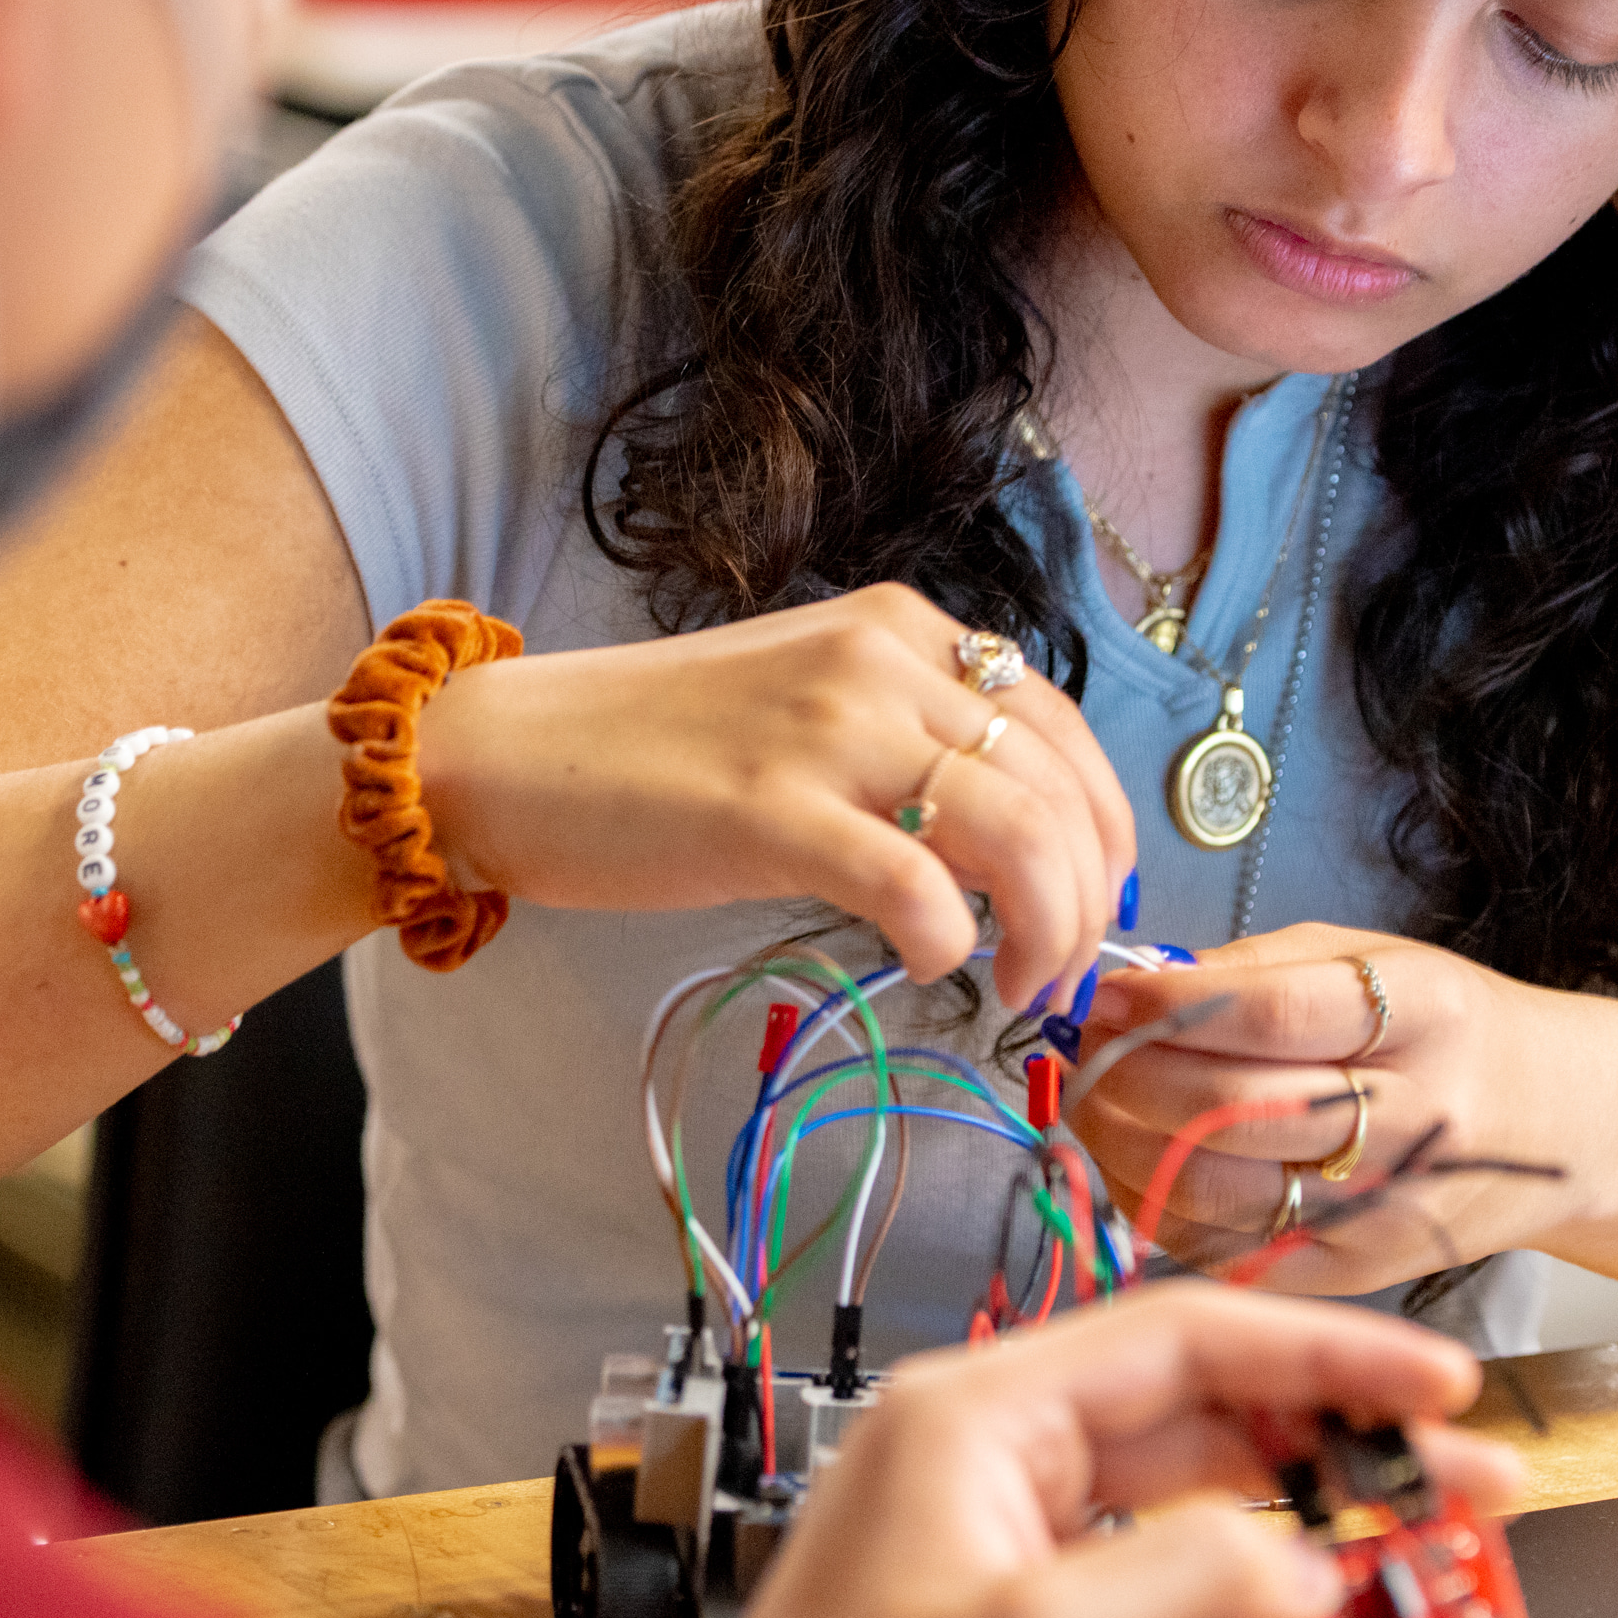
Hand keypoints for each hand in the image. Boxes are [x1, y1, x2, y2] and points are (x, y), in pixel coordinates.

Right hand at [417, 582, 1135, 1004]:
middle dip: (1087, 902)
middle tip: (1057, 979)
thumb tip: (1016, 847)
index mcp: (904, 629)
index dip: (1106, 831)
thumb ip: (912, 744)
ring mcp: (830, 730)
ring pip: (1019, 833)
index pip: (1067, 728)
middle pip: (1061, 788)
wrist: (511, 755)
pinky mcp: (773, 811)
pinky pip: (918, 887)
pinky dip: (949, 940)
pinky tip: (925, 965)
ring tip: (1014, 988)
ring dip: (1045, 933)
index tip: (1093, 907)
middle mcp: (884, 661)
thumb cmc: (657, 750)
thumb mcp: (812, 706)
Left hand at [637, 1283, 1519, 1617]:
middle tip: (1449, 1514)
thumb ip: (1190, 1577)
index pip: (1192, 1336)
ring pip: (1185, 1583)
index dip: (1329, 1351)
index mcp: (983, 1414)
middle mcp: (998, 1457)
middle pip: (1208, 1445)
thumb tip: (1302, 1550)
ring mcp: (1007, 1546)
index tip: (1437, 1381)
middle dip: (1320, 1513)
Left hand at [1070, 927, 1579, 1295]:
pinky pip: (1219, 1247)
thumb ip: (1253, 970)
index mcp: (1426, 1017)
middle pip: (1229, 1112)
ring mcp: (1383, 1209)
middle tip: (1084, 1047)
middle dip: (1125, 1077)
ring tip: (1096, 1098)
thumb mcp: (1373, 960)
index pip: (1272, 1016)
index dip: (1168, 1006)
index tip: (1110, 991)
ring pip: (1210, 1189)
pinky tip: (1138, 1157)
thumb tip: (1135, 985)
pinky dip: (1154, 1201)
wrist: (1554, 1128)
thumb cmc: (1450, 1032)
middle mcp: (1415, 1120)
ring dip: (1120, 1142)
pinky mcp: (1352, 1273)